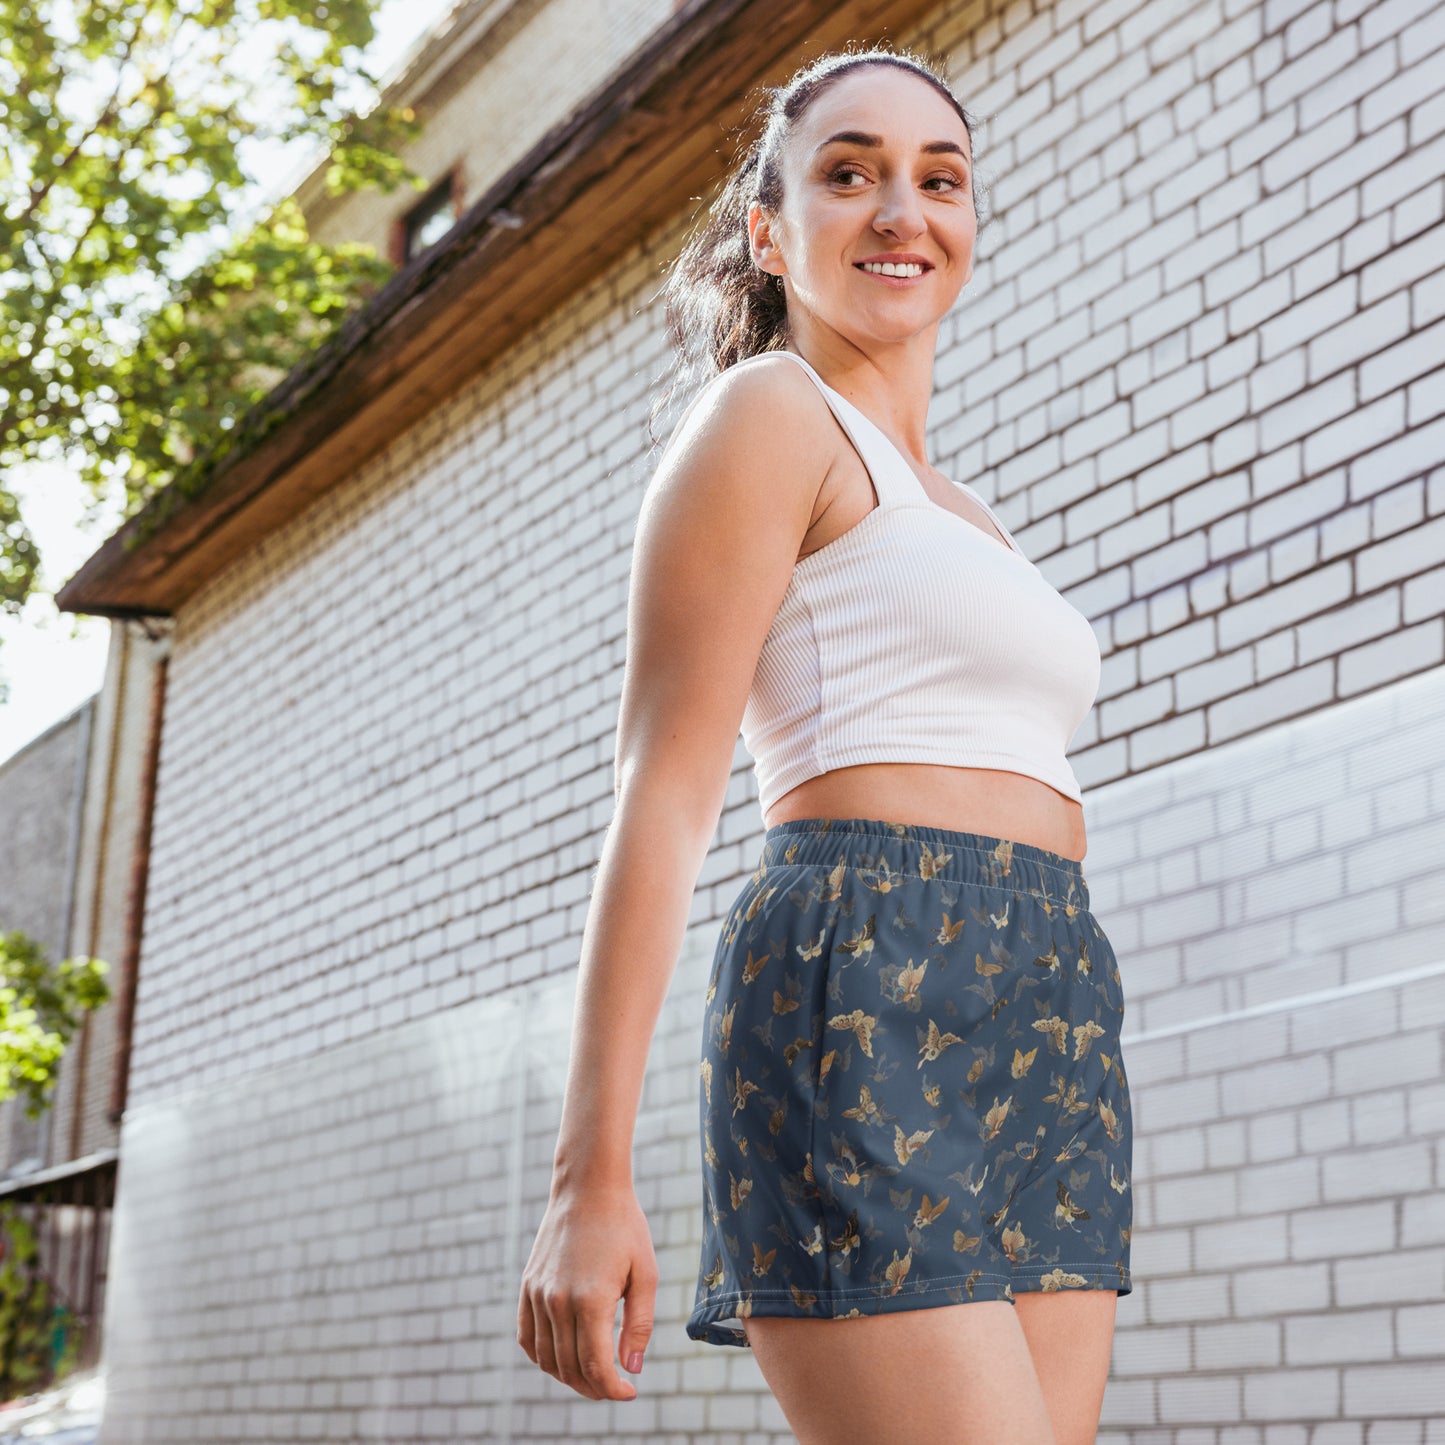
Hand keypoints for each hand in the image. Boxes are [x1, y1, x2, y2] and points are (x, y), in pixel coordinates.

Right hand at [516, 1180, 656, 1400]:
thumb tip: (631, 1369)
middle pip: (570, 1368)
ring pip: (546, 1358)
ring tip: (592, 1376)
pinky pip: (526, 1337)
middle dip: (594, 1387)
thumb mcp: (645, 1273)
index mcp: (590, 1300)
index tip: (629, 1392)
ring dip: (568, 1377)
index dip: (612, 1389)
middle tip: (614, 1386)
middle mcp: (557, 1301)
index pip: (595, 1366)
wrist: (588, 1187)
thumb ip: (639, 1324)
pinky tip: (561, 1358)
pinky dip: (541, 1357)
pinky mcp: (527, 1285)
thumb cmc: (624, 1227)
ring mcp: (538, 1294)